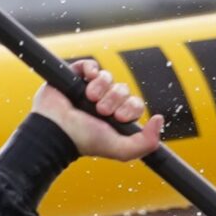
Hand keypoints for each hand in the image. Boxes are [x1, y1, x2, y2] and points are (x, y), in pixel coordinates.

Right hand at [34, 59, 161, 161]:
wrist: (56, 130)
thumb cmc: (85, 141)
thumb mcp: (121, 150)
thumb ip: (146, 143)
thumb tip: (159, 119)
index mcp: (115, 118)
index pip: (134, 104)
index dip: (130, 107)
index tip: (118, 117)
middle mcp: (104, 103)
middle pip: (122, 89)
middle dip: (114, 99)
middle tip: (101, 111)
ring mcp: (89, 89)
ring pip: (108, 77)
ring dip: (102, 87)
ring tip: (89, 99)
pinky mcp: (74, 77)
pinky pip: (91, 65)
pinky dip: (91, 69)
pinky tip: (87, 79)